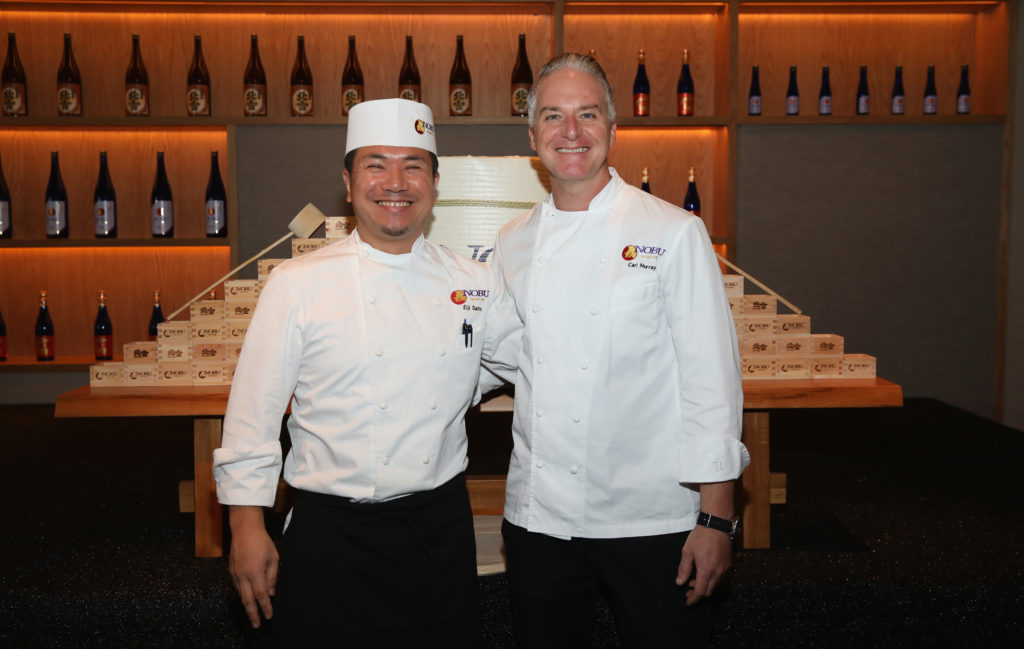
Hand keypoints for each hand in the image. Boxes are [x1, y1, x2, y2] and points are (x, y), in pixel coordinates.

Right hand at [228, 507, 278, 627]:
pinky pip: (237, 587)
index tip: (269, 616)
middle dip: (253, 614)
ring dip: (247, 605)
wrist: (244, 529)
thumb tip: (271, 592)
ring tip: (253, 613)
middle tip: (257, 625)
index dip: (265, 607)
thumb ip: (273, 576)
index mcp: (256, 572)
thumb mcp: (273, 558)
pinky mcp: (231, 571)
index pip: (261, 595)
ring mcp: (235, 574)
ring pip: (241, 595)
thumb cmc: (262, 541)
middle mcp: (243, 575)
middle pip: (247, 600)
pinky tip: (247, 597)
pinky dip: (242, 594)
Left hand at [675, 525, 731, 605]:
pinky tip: (705, 572)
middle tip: (688, 592)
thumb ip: (683, 569)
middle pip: (708, 591)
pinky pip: (720, 577)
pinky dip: (712, 579)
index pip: (700, 591)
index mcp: (707, 570)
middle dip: (698, 593)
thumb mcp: (687, 552)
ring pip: (715, 584)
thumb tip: (680, 583)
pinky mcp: (729, 563)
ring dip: (705, 586)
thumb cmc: (701, 536)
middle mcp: (718, 572)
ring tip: (694, 581)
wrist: (716, 524)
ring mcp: (725, 568)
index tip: (688, 602)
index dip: (693, 599)